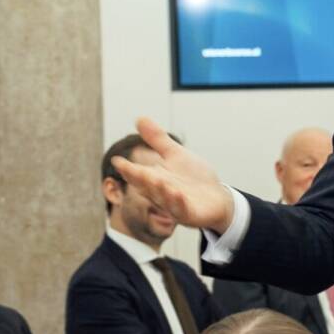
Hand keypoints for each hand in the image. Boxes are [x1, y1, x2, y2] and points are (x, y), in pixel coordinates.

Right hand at [110, 117, 234, 232]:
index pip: (137, 174)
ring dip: (159, 190)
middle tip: (127, 169)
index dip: (127, 168)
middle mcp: (162, 193)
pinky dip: (178, 202)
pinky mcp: (189, 214)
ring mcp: (175, 205)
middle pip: (147, 186)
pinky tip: (177, 193)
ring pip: (163, 198)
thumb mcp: (175, 155)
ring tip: (157, 179)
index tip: (117, 159)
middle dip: (138, 178)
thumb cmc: (193, 177)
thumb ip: (158, 140)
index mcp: (155, 179)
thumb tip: (139, 118)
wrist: (216, 198)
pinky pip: (182, 210)